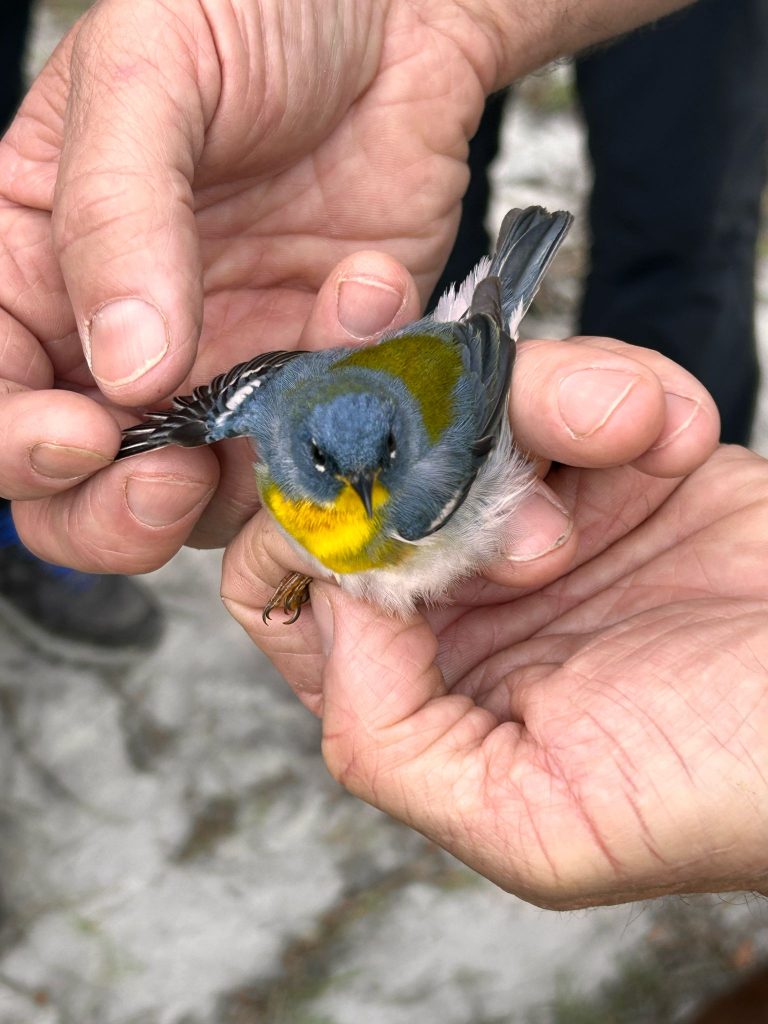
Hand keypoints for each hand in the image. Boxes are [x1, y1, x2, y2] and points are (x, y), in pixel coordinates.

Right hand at [0, 0, 695, 571]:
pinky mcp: (315, 378)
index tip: (83, 438)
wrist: (397, 19)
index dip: (20, 447)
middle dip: (119, 514)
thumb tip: (126, 365)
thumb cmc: (256, 12)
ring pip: (205, 502)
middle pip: (83, 493)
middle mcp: (125, 342)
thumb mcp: (150, 74)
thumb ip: (118, 215)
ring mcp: (225, 372)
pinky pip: (320, 443)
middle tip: (174, 478)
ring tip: (298, 362)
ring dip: (253, 466)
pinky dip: (349, 396)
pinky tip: (365, 288)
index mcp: (39, 267)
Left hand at [219, 335, 767, 908]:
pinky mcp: (617, 463)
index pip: (288, 586)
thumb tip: (332, 608)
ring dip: (540, 399)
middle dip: (391, 411)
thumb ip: (390, 740)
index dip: (300, 525)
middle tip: (441, 389)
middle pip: (363, 467)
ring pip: (468, 405)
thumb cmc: (728, 787)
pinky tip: (675, 437)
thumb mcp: (533, 823)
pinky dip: (623, 390)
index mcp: (419, 683)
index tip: (361, 490)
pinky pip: (574, 384)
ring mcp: (539, 518)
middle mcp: (463, 595)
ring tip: (634, 433)